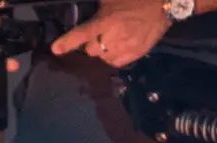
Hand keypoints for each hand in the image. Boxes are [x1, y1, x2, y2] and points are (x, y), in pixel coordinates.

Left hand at [51, 0, 172, 67]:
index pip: (82, 34)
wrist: (161, 6)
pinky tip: (117, 48)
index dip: (67, 42)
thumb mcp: (110, 0)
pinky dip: (113, 57)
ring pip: (104, 58)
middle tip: (97, 35)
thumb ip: (97, 11)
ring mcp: (126, 48)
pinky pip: (116, 63)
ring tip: (109, 41)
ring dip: (102, 51)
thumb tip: (86, 18)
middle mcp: (114, 37)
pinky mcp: (136, 54)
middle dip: (91, 43)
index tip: (56, 49)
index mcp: (106, 21)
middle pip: (91, 50)